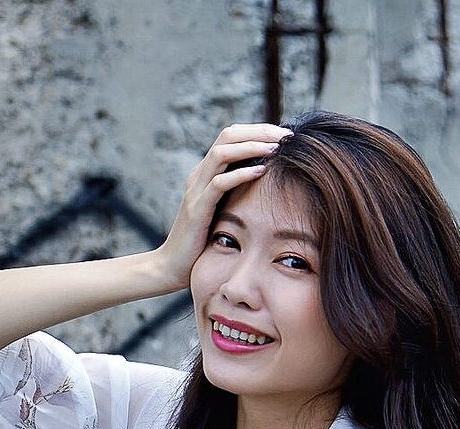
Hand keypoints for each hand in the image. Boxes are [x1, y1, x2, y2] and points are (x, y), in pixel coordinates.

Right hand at [151, 122, 292, 292]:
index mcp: (206, 172)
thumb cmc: (202, 244)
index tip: (285, 135)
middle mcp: (199, 175)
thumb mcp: (224, 212)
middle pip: (228, 135)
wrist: (172, 267)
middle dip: (259, 131)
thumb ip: (239, 195)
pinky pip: (219, 183)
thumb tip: (271, 187)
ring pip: (222, 152)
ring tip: (276, 148)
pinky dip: (241, 174)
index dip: (258, 130)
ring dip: (252, 146)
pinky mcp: (197, 209)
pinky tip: (261, 171)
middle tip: (286, 135)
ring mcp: (196, 190)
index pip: (232, 136)